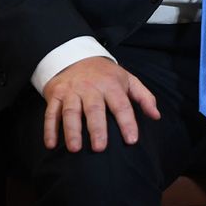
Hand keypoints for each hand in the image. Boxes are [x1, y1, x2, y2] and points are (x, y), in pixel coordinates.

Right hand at [42, 57, 160, 152]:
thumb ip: (144, 97)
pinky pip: (50, 112)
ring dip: (72, 131)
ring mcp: (71, 91)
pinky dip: (49, 128)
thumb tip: (156, 116)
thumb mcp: (128, 80)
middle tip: (100, 148)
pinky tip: (51, 144)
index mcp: (111, 85)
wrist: (76, 57)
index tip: (132, 140)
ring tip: (75, 149)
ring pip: (71, 111)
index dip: (127, 122)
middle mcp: (91, 88)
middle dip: (97, 128)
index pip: (122, 104)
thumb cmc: (106, 75)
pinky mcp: (55, 95)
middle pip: (94, 109)